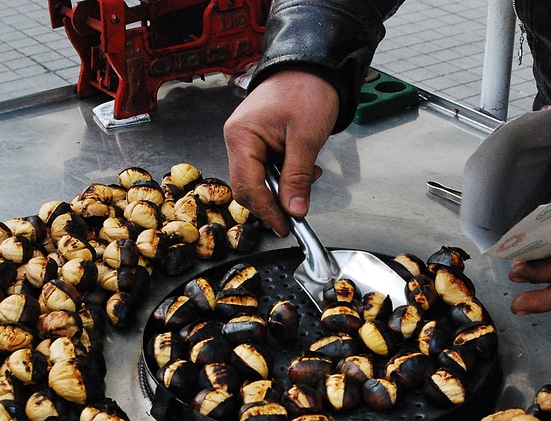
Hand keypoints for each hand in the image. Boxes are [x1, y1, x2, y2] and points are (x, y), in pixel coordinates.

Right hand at [223, 69, 338, 235]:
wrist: (313, 64)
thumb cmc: (307, 90)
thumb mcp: (306, 139)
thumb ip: (297, 177)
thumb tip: (294, 210)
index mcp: (241, 136)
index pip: (248, 187)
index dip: (268, 211)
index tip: (286, 226)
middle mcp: (237, 138)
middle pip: (248, 187)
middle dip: (273, 202)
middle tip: (296, 214)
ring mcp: (246, 139)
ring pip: (258, 179)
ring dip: (282, 187)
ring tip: (308, 180)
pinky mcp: (258, 139)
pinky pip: (265, 167)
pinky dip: (284, 175)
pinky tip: (304, 169)